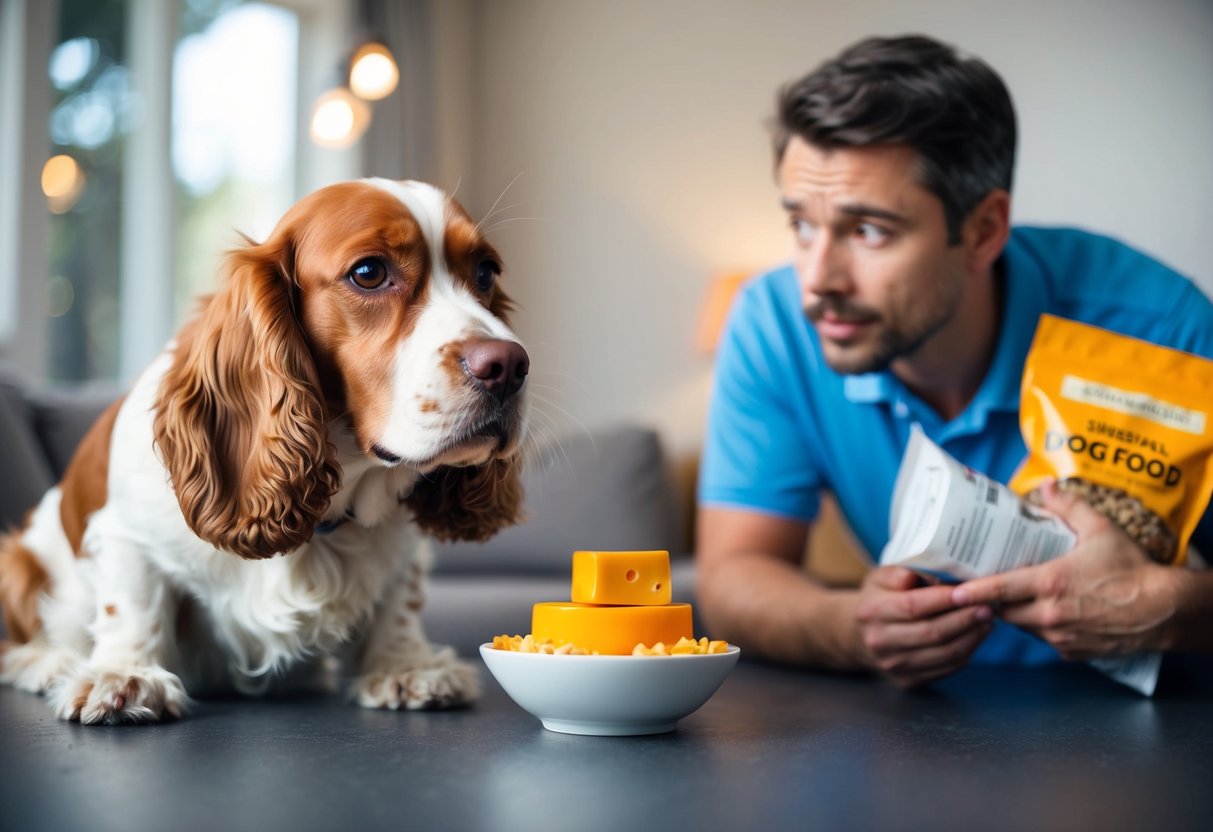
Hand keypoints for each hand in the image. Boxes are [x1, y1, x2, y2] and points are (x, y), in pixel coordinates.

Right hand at [853, 565, 993, 688]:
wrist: (860, 637)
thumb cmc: (877, 600)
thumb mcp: (879, 578)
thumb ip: (900, 573)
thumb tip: (930, 575)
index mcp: (872, 612)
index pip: (912, 606)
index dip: (942, 600)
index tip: (968, 591)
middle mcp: (880, 641)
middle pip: (931, 633)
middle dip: (964, 619)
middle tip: (988, 607)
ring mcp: (894, 665)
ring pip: (943, 654)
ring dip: (971, 637)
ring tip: (987, 621)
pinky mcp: (908, 681)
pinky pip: (946, 669)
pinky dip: (966, 652)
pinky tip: (975, 636)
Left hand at [951, 481, 1180, 659]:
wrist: (1165, 610)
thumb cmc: (1133, 569)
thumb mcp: (1101, 530)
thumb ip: (1069, 507)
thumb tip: (1046, 486)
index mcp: (1050, 584)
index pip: (999, 589)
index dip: (973, 591)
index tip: (951, 591)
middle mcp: (1050, 614)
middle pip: (1004, 610)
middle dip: (993, 600)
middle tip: (985, 587)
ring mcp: (1060, 636)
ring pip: (1023, 626)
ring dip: (1017, 613)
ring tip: (1015, 596)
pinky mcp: (1072, 651)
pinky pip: (1045, 640)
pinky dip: (1042, 627)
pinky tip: (1049, 613)